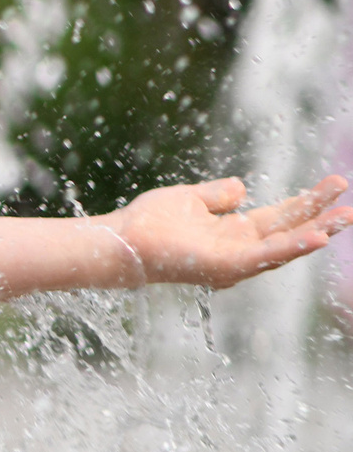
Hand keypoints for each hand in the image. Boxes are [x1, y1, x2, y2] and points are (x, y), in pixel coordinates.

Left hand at [101, 175, 352, 290]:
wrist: (121, 240)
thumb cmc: (148, 223)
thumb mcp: (190, 199)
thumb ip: (218, 195)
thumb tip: (242, 187)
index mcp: (235, 233)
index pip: (281, 217)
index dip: (307, 203)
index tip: (335, 185)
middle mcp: (240, 250)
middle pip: (290, 232)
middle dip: (322, 217)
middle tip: (351, 203)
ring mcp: (235, 261)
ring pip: (284, 246)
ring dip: (316, 231)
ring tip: (345, 217)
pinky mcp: (225, 266)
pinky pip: (265, 257)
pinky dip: (291, 247)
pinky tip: (316, 236)